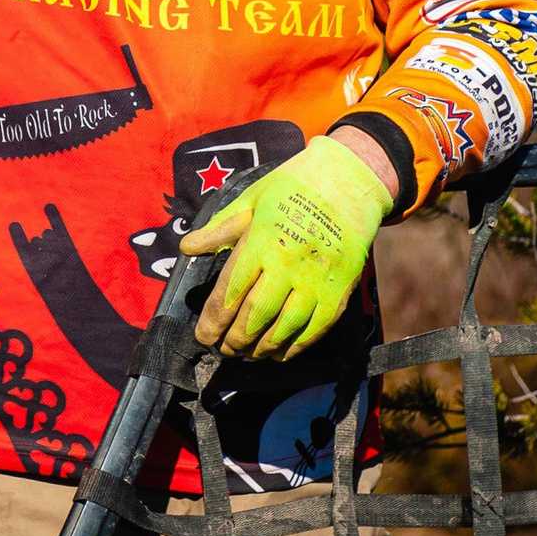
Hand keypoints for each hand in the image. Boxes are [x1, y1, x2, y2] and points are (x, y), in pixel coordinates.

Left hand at [178, 134, 393, 359]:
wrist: (350, 182)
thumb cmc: (293, 187)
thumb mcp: (252, 198)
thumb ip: (221, 229)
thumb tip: (187, 248)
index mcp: (262, 240)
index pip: (230, 291)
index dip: (213, 321)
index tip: (204, 337)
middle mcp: (288, 264)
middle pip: (254, 316)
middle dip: (234, 339)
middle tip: (224, 350)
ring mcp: (317, 280)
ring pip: (284, 328)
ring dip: (261, 348)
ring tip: (246, 353)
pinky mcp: (339, 291)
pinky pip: (314, 330)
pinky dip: (294, 347)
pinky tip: (278, 353)